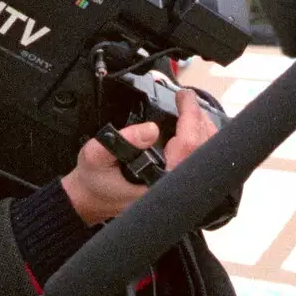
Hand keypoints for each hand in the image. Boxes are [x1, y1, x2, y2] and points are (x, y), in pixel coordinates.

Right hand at [61, 89, 218, 224]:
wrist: (91, 198)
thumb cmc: (94, 179)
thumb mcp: (96, 154)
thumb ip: (122, 140)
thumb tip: (152, 129)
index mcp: (158, 182)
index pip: (188, 146)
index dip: (190, 116)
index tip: (184, 97)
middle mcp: (172, 188)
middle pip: (204, 149)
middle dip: (199, 118)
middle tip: (187, 100)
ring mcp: (176, 188)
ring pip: (204, 156)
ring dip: (201, 128)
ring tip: (190, 110)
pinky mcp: (175, 184)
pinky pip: (197, 161)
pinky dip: (198, 140)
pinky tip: (191, 128)